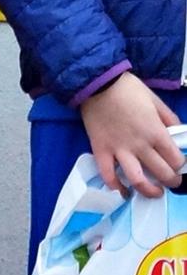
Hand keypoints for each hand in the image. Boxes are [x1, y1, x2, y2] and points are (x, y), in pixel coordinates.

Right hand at [79, 72, 184, 197]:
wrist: (96, 82)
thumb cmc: (128, 89)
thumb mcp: (155, 99)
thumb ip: (169, 118)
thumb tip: (178, 133)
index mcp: (156, 132)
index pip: (176, 159)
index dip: (180, 165)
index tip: (178, 164)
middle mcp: (140, 146)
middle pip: (162, 174)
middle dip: (172, 181)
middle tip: (171, 180)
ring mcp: (119, 151)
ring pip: (138, 181)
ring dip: (150, 192)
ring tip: (155, 192)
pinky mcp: (101, 151)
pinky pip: (108, 175)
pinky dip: (116, 187)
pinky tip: (123, 191)